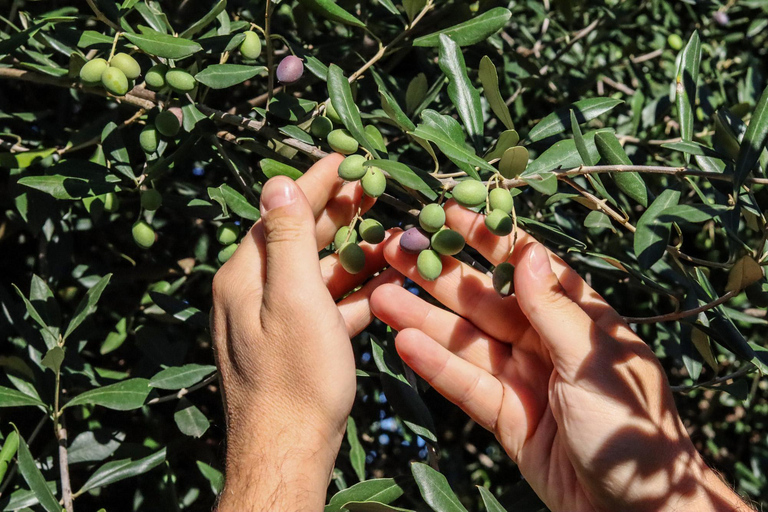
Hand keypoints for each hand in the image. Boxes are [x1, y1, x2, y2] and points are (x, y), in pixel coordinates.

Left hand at [211, 154, 401, 510]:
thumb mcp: (293, 299)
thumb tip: (277, 182)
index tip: (344, 156)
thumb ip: (287, 238)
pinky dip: (355, 291)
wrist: (288, 452)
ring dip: (355, 252)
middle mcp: (254, 293)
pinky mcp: (297, 343)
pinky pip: (327, 306)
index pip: (279, 212)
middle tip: (375, 186)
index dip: (314, 182)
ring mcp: (275, 320)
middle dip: (339, 212)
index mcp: (245, 276)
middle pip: (299, 238)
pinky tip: (387, 281)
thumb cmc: (294, 377)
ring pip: (318, 272)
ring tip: (392, 230)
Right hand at [370, 200, 749, 511]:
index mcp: (576, 318)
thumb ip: (552, 307)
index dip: (483, 238)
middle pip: (481, 300)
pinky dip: (434, 365)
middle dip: (438, 275)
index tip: (444, 212)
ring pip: (464, 340)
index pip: (522, 266)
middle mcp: (545, 342)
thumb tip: (525, 249)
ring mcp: (521, 379)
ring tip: (380, 293)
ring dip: (423, 316)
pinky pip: (464, 384)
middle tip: (393, 249)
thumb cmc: (632, 429)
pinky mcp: (504, 416)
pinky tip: (403, 342)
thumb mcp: (593, 361)